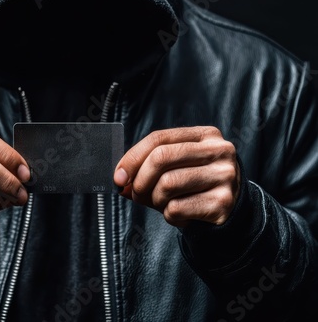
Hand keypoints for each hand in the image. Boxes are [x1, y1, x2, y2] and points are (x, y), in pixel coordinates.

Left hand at [113, 126, 239, 226]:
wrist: (233, 212)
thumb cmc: (196, 186)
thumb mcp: (176, 169)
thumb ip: (148, 169)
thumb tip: (119, 180)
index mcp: (206, 135)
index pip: (159, 138)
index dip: (132, 157)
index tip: (118, 176)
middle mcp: (219, 151)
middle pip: (161, 157)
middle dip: (139, 180)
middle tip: (135, 193)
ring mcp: (224, 176)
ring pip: (167, 184)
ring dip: (155, 200)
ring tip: (163, 204)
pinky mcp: (222, 203)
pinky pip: (176, 209)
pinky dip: (169, 216)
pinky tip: (181, 215)